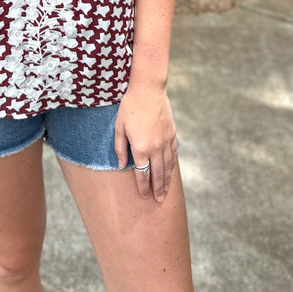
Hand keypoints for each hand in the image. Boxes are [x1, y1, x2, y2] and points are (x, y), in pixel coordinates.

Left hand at [114, 84, 177, 203]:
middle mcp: (155, 148)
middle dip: (158, 189)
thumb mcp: (119, 127)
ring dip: (167, 180)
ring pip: (167, 166)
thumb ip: (120, 148)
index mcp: (141, 148)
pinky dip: (172, 165)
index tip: (144, 196)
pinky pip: (173, 154)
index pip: (143, 173)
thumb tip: (122, 165)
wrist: (148, 90)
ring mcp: (165, 141)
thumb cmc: (130, 107)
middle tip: (159, 201)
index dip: (143, 186)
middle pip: (157, 173)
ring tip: (166, 192)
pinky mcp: (172, 134)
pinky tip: (170, 171)